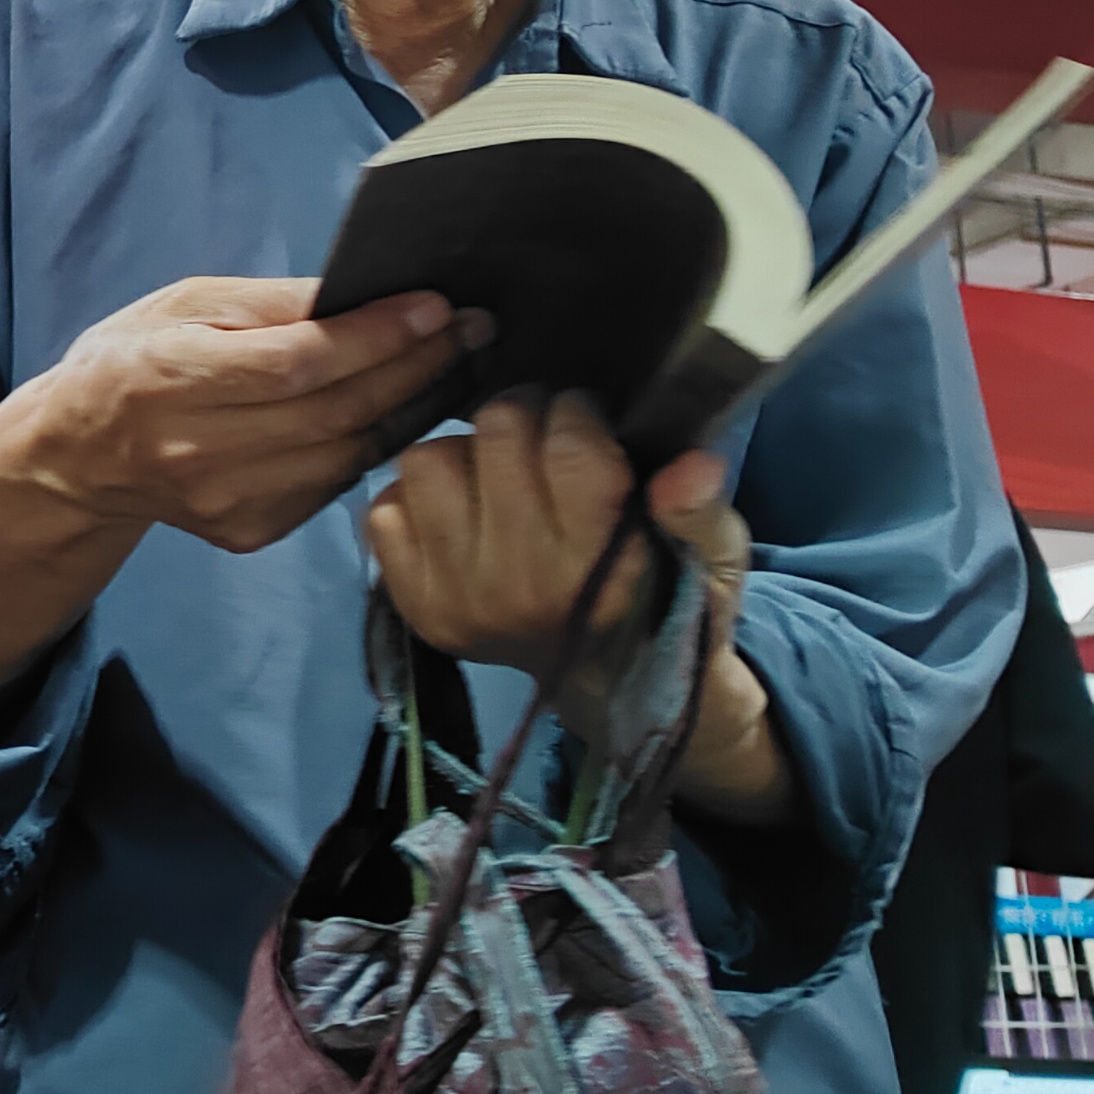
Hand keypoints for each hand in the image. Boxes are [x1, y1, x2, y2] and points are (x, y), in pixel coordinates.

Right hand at [0, 277, 480, 721]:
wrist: (80, 458)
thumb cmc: (132, 360)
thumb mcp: (180, 303)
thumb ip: (270, 304)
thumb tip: (363, 295)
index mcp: (168, 379)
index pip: (295, 363)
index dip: (374, 336)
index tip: (435, 303)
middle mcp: (196, 452)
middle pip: (335, 412)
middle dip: (415, 364)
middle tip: (472, 326)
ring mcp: (226, 502)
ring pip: (348, 454)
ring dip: (412, 405)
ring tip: (455, 361)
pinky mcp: (250, 532)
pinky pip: (335, 484)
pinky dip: (377, 443)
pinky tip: (404, 407)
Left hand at [364, 390, 744, 676]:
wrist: (611, 683)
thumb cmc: (663, 599)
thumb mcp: (710, 559)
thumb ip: (702, 510)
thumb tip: (691, 465)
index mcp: (600, 563)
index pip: (569, 443)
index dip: (578, 410)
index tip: (586, 417)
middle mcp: (522, 581)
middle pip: (495, 432)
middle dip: (522, 415)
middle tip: (540, 433)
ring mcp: (459, 596)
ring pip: (427, 460)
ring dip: (461, 454)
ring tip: (496, 473)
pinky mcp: (415, 605)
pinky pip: (383, 508)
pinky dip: (416, 499)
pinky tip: (460, 513)